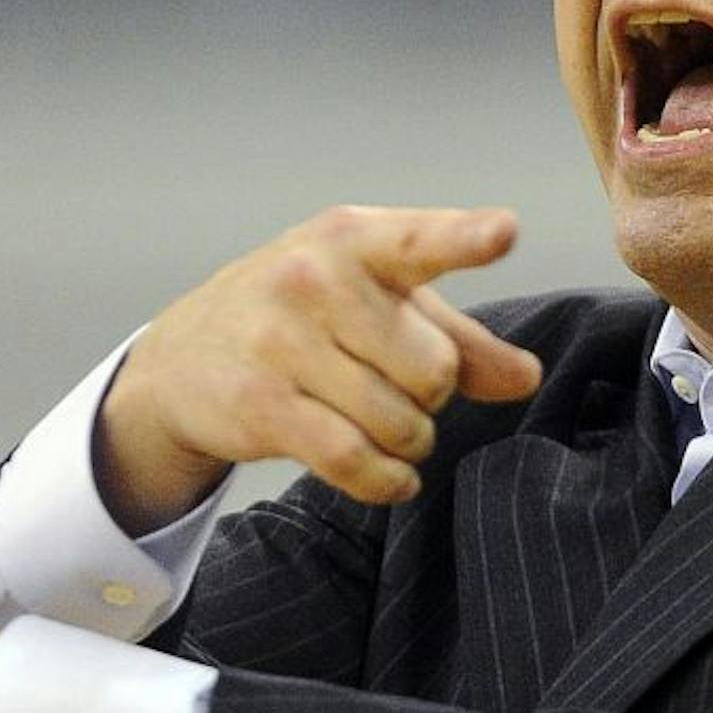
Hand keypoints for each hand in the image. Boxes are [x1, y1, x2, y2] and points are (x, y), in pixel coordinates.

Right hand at [100, 205, 543, 527]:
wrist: (185, 356)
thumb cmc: (304, 317)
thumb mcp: (379, 304)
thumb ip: (460, 339)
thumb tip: (526, 377)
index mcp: (353, 239)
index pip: (419, 240)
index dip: (465, 238)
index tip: (503, 232)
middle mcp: (314, 278)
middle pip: (433, 367)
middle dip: (432, 395)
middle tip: (400, 388)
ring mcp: (281, 340)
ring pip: (399, 421)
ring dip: (410, 441)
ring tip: (390, 430)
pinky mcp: (260, 403)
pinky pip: (354, 460)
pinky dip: (386, 480)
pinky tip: (392, 477)